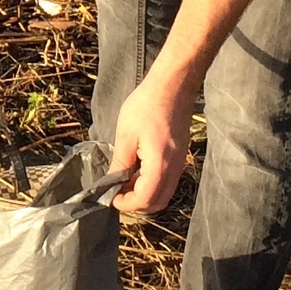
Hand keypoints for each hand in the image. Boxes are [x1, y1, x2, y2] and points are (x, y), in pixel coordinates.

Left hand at [107, 67, 193, 216]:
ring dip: (144, 194)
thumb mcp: (126, 135)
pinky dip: (151, 184)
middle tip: (116, 192)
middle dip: (135, 204)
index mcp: (160, 164)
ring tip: (124, 179)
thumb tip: (112, 184)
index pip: (145, 200)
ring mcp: (180, 164)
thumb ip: (120, 163)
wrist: (173, 86)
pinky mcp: (180, 157)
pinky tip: (137, 169)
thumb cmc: (147, 105)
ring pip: (163, 194)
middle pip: (157, 203)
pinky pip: (167, 181)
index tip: (110, 196)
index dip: (126, 204)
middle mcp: (174, 168)